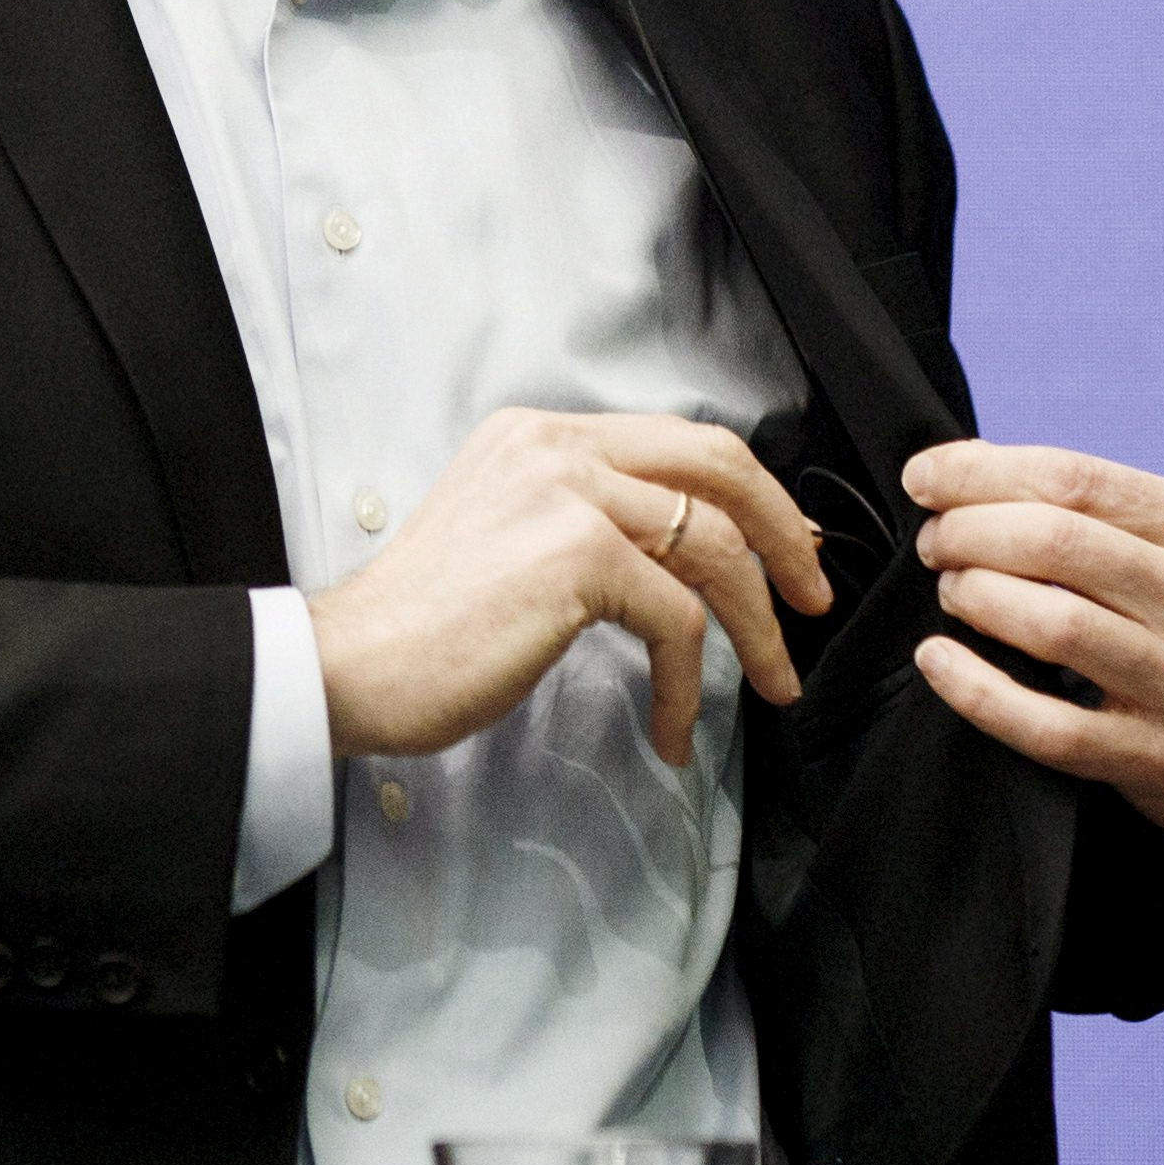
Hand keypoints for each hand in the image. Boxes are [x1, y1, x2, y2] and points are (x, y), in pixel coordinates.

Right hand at [308, 410, 835, 766]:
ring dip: (759, 627)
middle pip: (717, 465)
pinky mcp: (580, 553)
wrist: (352, 665)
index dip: (749, 495)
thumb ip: (588, 521)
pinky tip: (671, 730)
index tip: (782, 553)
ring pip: (716, 547)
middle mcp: (557, 444)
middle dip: (783, 535)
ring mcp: (570, 492)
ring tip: (773, 682)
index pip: (679, 442)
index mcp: (540, 434)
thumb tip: (691, 552)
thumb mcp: (511, 538)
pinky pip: (680, 619)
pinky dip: (689, 685)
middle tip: (811, 598)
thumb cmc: (425, 628)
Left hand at [901, 440, 1163, 860]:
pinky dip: (975, 689)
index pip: (1075, 480)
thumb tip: (964, 464)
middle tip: (935, 543)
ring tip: (953, 590)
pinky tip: (938, 659)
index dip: (978, 474)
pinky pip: (1048, 725)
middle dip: (967, 532)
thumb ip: (1094, 504)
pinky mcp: (1158, 758)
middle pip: (1056, 544)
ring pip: (1052, 625)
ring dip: (974, 597)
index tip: (923, 478)